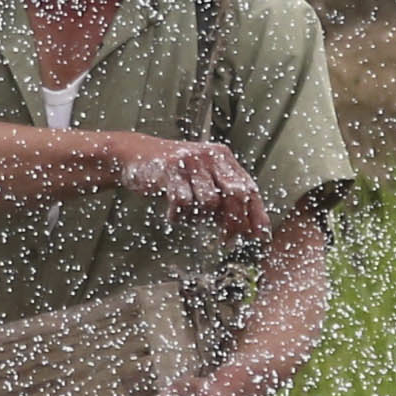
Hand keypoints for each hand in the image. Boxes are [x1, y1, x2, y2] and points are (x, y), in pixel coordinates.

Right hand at [108, 136, 269, 241]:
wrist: (136, 155)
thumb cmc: (174, 173)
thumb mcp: (203, 181)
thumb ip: (223, 200)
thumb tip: (246, 230)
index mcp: (223, 158)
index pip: (249, 188)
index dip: (257, 215)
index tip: (260, 237)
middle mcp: (210, 156)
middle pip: (236, 194)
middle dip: (234, 222)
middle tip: (226, 240)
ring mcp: (190, 161)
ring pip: (208, 202)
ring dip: (199, 217)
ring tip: (188, 214)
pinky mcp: (170, 169)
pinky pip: (182, 203)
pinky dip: (178, 216)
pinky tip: (173, 213)